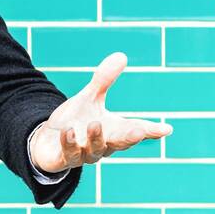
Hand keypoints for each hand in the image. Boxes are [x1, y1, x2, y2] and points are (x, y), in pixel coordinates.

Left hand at [29, 51, 171, 172]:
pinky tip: (68, 131)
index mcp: (114, 131)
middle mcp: (103, 145)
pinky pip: (70, 153)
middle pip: (120, 142)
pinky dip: (70, 143)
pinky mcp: (65, 158)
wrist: (48, 142)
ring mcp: (85, 154)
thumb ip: (104, 81)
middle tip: (140, 131)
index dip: (151, 130)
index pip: (136, 130)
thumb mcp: (89, 98)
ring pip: (95, 150)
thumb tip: (122, 55)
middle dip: (130, 138)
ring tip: (96, 124)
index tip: (166, 128)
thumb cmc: (76, 121)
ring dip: (96, 138)